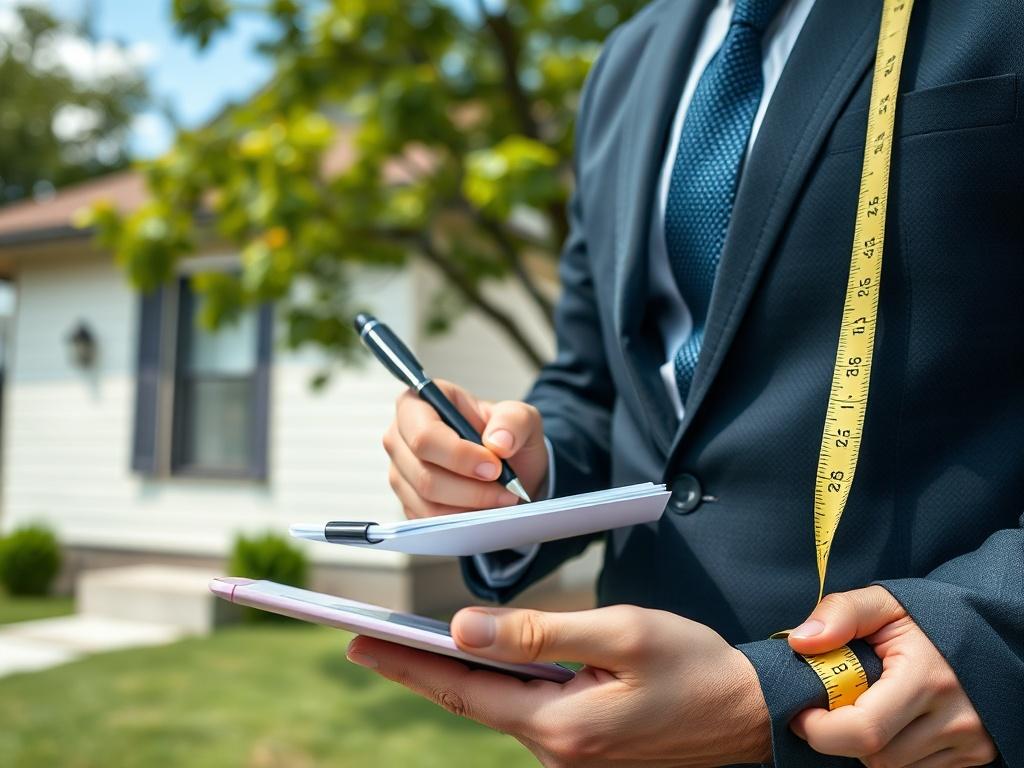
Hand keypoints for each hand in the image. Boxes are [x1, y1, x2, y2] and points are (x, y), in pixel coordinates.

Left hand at [346, 605, 771, 766]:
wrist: (752, 714)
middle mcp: (557, 752)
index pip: (463, 690)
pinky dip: (500, 685)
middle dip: (417, 669)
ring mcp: (571, 757)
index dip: (407, 663)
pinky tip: (486, 661)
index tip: (358, 642)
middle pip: (472, 702)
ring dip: (460, 676)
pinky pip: (529, 713)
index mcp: (561, 725)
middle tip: (364, 642)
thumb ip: (541, 632)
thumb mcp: (621, 634)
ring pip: (499, 707)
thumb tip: (464, 628)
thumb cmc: (694, 666)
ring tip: (411, 644)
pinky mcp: (585, 750)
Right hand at [383, 379, 548, 517]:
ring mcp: (400, 472)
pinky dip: (462, 520)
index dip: (458, 456)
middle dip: (471, 489)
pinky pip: (429, 520)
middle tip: (506, 489)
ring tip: (502, 499)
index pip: (424, 435)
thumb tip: (498, 443)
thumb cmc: (505, 436)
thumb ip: (513, 421)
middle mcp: (400, 437)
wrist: (506, 469)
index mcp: (419, 403)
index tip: (494, 467)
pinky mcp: (407, 501)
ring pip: (427, 502)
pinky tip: (484, 511)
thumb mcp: (521, 418)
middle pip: (424, 474)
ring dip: (470, 507)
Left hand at [787, 586, 997, 766]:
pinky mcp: (976, 754)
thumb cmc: (923, 617)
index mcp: (926, 677)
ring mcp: (969, 740)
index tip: (803, 713)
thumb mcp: (880, 602)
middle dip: (844, 734)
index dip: (821, 730)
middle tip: (834, 705)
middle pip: (875, 756)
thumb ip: (839, 614)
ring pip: (894, 767)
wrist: (982, 631)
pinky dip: (896, 750)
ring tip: (871, 705)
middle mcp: (955, 717)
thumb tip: (801, 642)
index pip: (864, 730)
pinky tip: (895, 720)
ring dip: (871, 744)